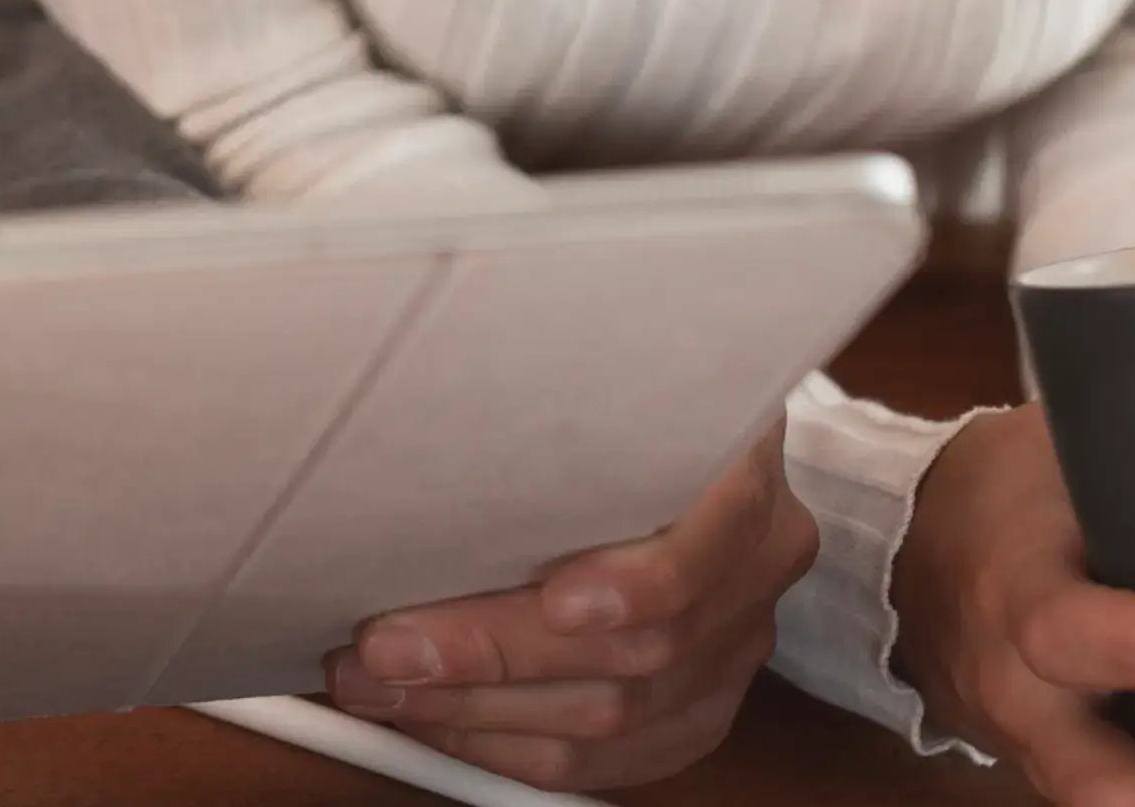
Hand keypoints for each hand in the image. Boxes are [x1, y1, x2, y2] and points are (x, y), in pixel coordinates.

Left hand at [318, 427, 820, 789]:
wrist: (687, 439)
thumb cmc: (624, 401)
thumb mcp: (601, 373)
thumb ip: (546, 403)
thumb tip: (413, 430)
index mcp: (742, 477)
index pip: (702, 547)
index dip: (633, 587)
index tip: (554, 601)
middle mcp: (753, 570)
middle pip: (638, 650)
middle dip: (493, 655)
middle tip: (385, 646)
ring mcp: (735, 648)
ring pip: (613, 719)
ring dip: (478, 712)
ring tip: (381, 684)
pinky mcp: (702, 708)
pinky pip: (607, 761)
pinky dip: (510, 749)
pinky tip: (439, 721)